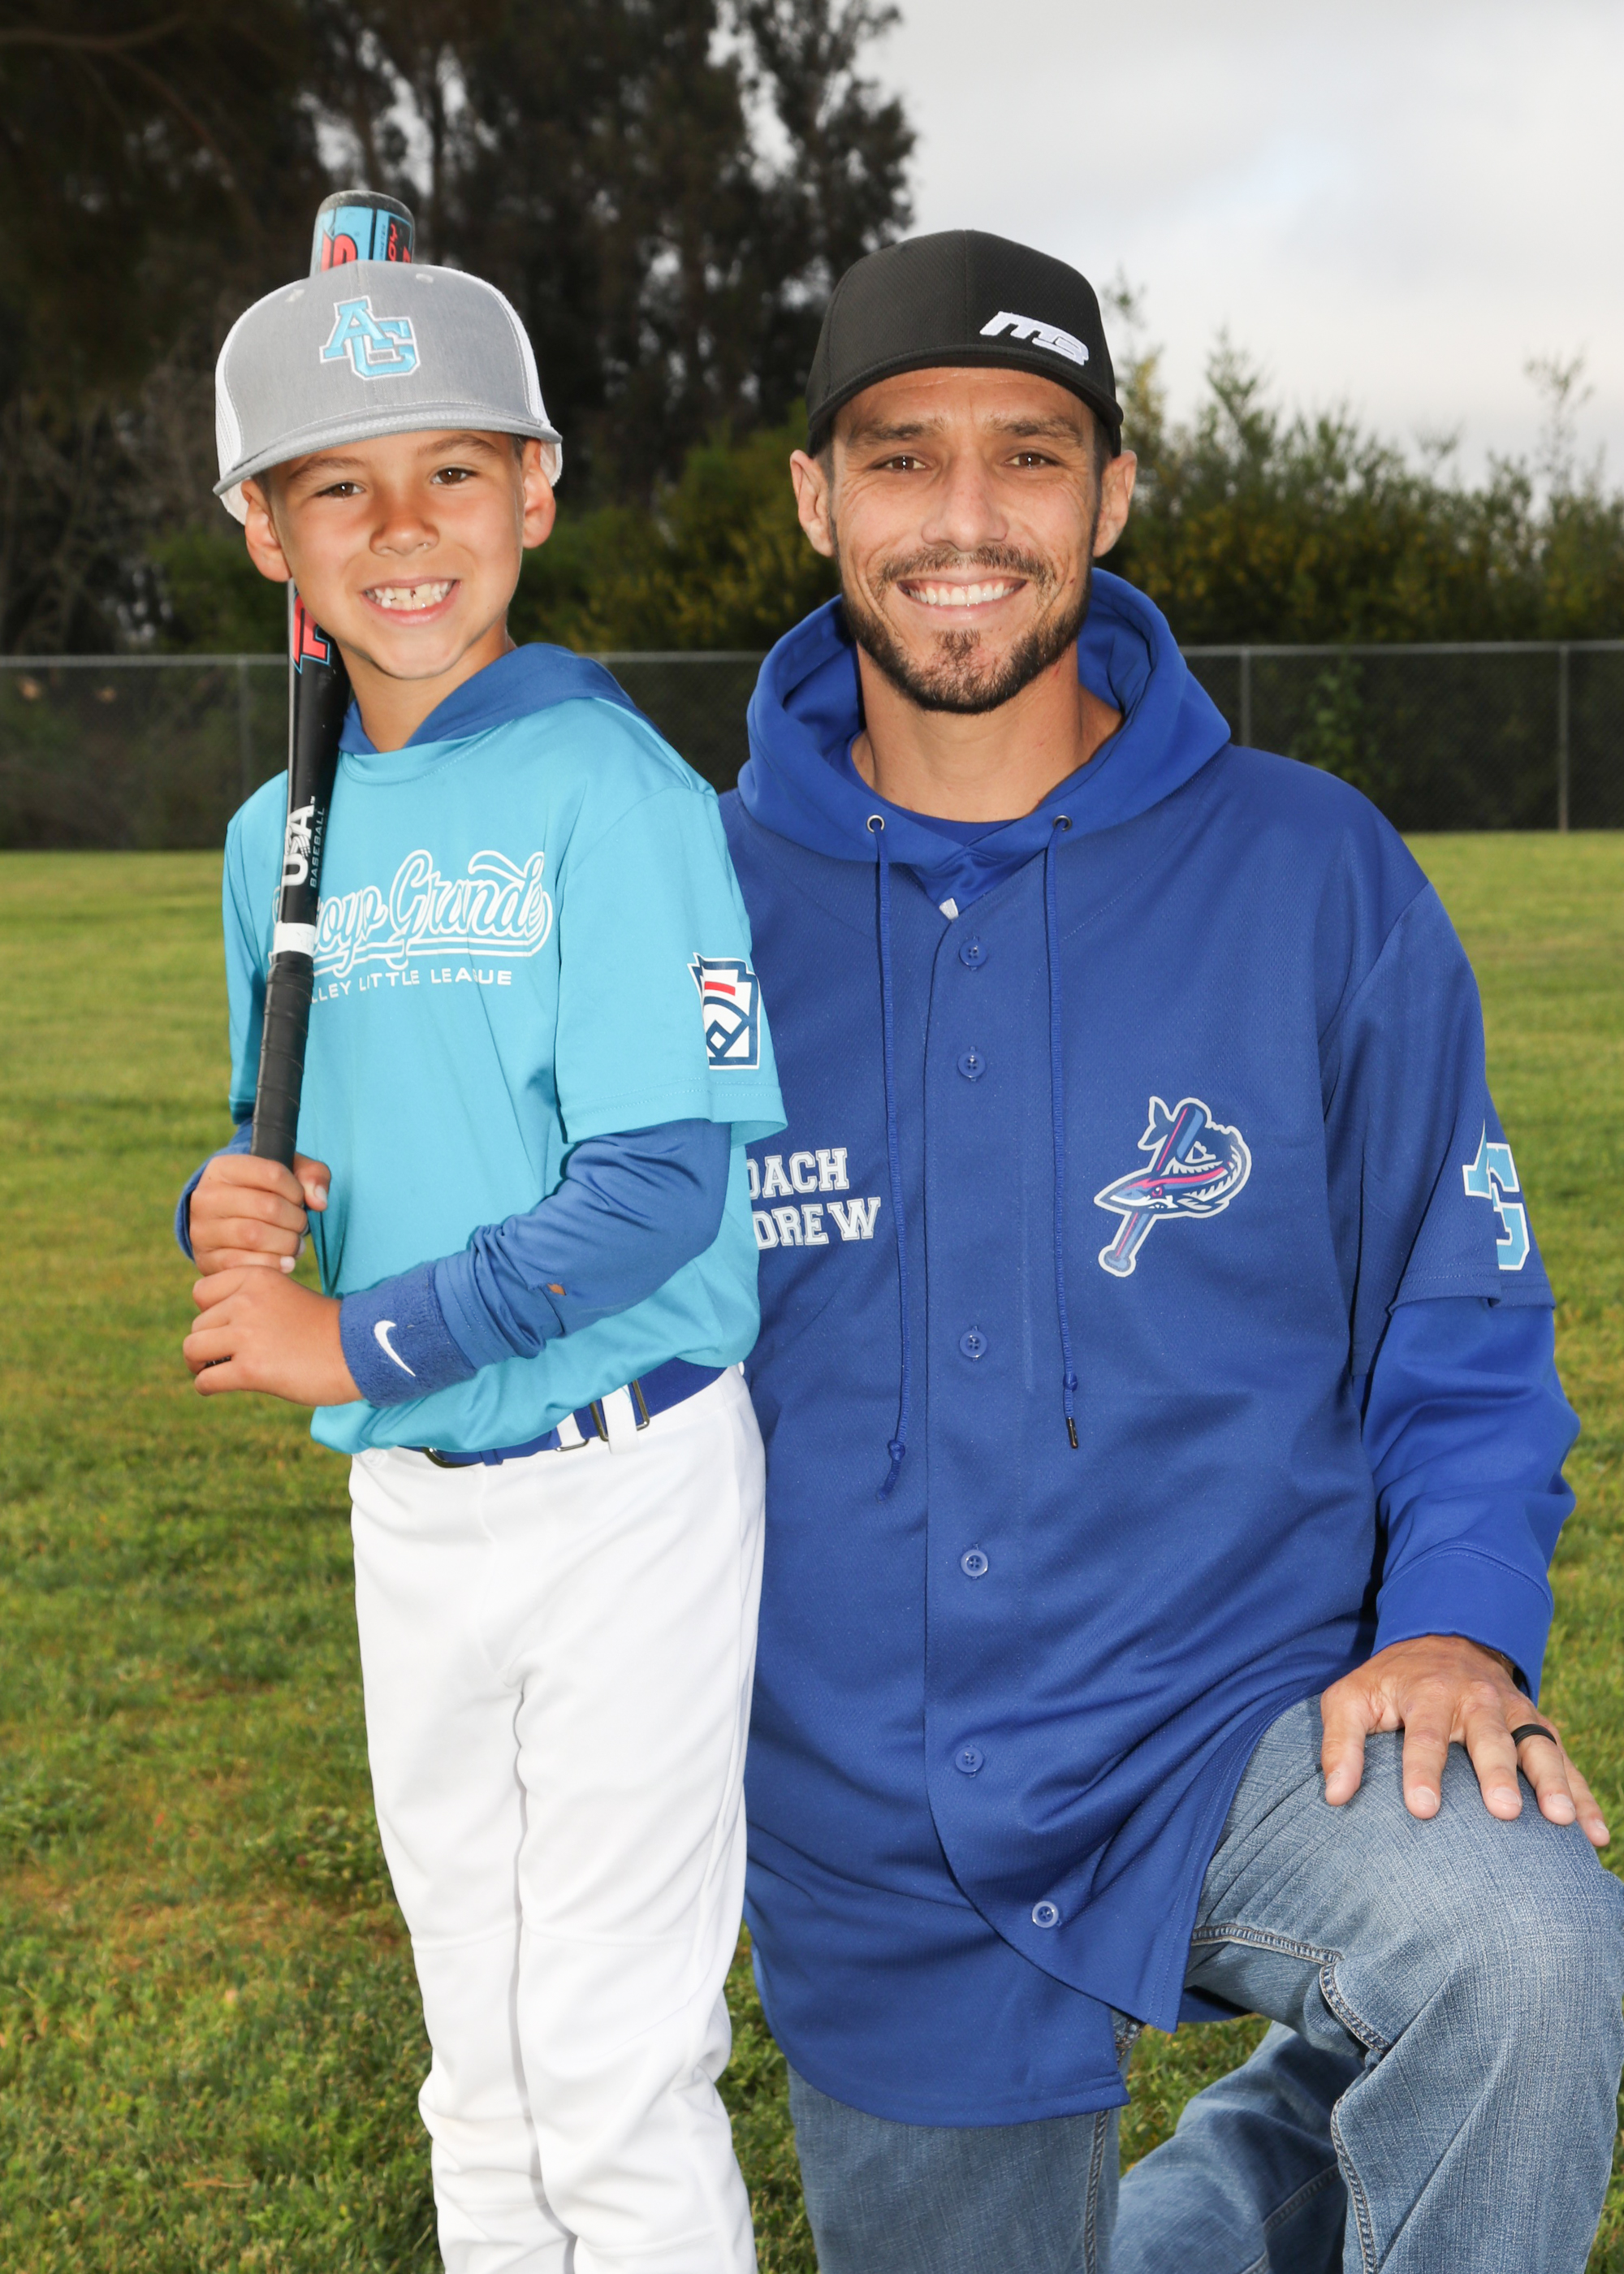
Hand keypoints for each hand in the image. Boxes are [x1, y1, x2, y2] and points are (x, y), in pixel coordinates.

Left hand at [184, 1267, 359, 1405]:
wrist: (361, 1352)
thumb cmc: (324, 1329)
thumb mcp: (284, 1295)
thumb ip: (248, 1301)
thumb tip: (204, 1330)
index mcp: (256, 1277)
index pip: (201, 1292)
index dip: (210, 1313)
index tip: (228, 1327)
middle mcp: (247, 1301)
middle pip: (197, 1324)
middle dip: (208, 1342)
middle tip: (228, 1356)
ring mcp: (247, 1335)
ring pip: (192, 1350)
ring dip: (200, 1364)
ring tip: (218, 1370)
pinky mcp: (251, 1370)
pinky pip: (205, 1380)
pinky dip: (206, 1386)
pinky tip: (220, 1386)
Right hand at [190, 1152, 330, 1275]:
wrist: (228, 1223)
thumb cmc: (265, 1194)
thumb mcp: (289, 1174)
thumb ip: (312, 1175)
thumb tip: (319, 1201)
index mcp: (223, 1168)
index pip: (273, 1173)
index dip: (297, 1190)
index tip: (300, 1199)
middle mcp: (206, 1197)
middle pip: (267, 1207)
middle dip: (296, 1220)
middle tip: (301, 1227)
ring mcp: (202, 1229)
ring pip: (255, 1237)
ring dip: (287, 1243)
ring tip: (295, 1244)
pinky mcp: (206, 1259)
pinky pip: (243, 1264)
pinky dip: (272, 1265)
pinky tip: (286, 1262)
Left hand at [1321, 1634, 1608, 1846]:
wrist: (1442, 1639)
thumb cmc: (1389, 1682)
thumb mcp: (1351, 1698)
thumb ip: (1339, 1744)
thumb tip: (1335, 1795)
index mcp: (1427, 1693)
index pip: (1425, 1735)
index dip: (1423, 1771)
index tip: (1423, 1809)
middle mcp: (1475, 1700)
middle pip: (1489, 1737)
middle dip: (1497, 1773)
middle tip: (1504, 1812)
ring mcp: (1513, 1712)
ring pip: (1537, 1745)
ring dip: (1552, 1782)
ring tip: (1563, 1820)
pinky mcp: (1538, 1726)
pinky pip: (1566, 1761)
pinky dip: (1585, 1795)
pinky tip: (1595, 1836)